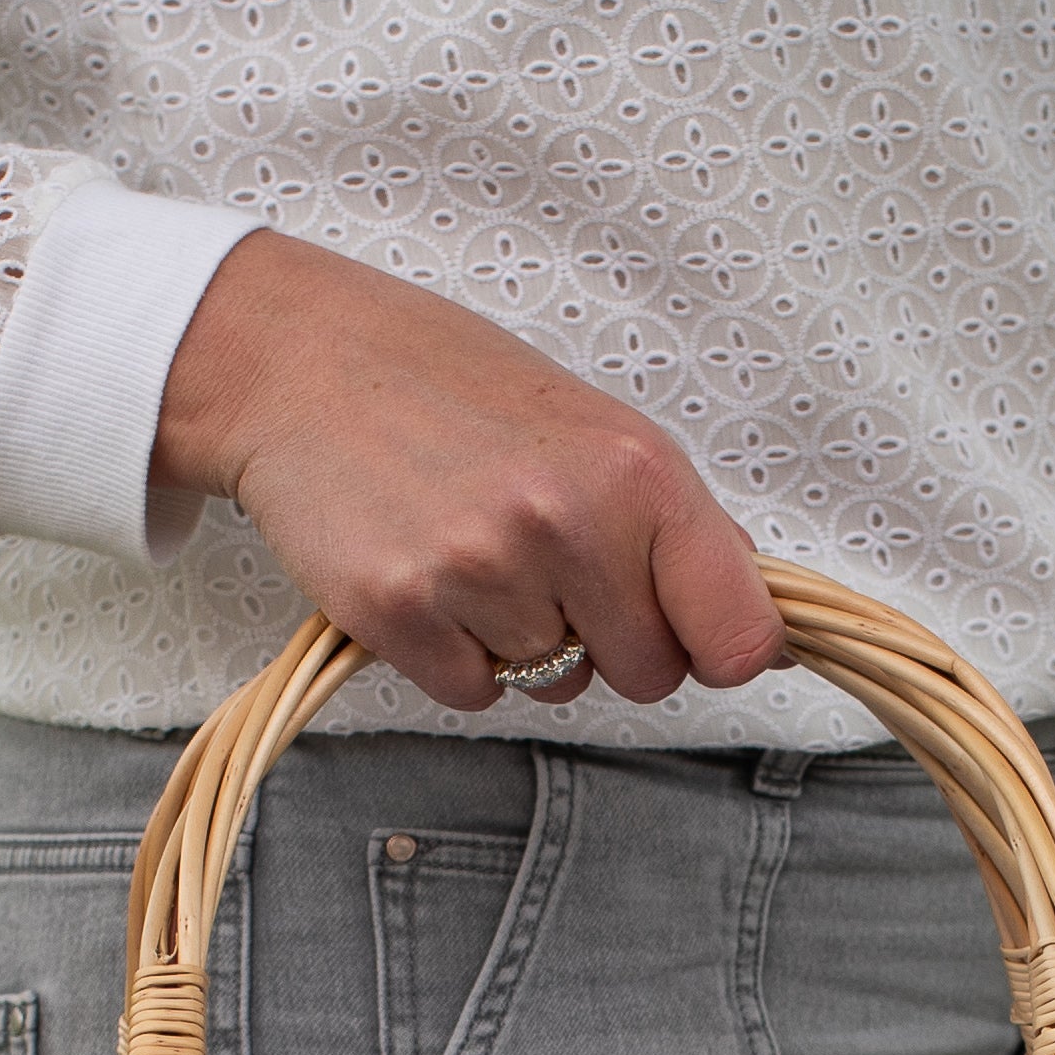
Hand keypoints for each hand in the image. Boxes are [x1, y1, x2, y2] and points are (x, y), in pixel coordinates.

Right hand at [151, 231, 784, 713]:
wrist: (302, 360)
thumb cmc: (454, 389)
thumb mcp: (593, 428)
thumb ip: (674, 527)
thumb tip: (752, 626)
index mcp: (637, 472)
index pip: (738, 636)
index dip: (717, 648)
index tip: (693, 634)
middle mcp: (567, 523)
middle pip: (647, 676)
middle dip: (608, 641)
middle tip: (549, 567)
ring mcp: (481, 571)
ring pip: (554, 685)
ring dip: (520, 641)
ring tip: (473, 548)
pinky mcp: (402, 612)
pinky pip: (473, 694)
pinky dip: (454, 654)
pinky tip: (428, 573)